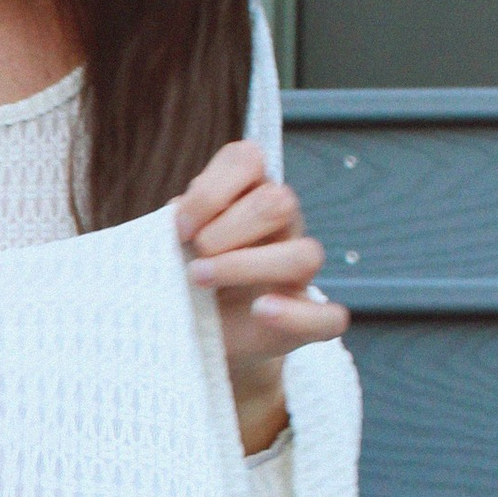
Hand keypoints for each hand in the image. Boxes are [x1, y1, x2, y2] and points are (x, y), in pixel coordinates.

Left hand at [175, 139, 348, 452]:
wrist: (196, 336)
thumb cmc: (181, 277)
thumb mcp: (168, 246)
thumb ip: (171, 226)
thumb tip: (175, 216)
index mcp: (247, 196)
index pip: (249, 159)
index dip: (213, 187)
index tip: (179, 224)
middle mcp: (280, 228)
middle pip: (279, 202)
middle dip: (227, 227)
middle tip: (192, 253)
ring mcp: (296, 276)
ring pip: (306, 255)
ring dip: (246, 265)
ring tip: (199, 280)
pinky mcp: (305, 321)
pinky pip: (329, 317)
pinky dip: (298, 314)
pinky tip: (262, 311)